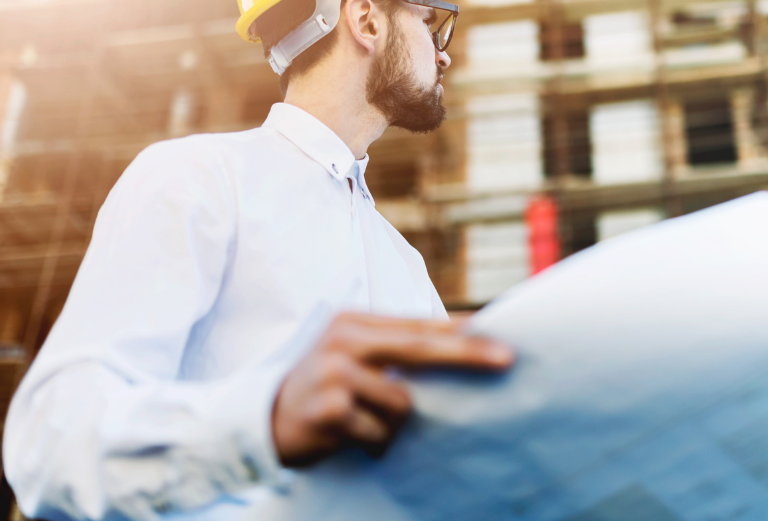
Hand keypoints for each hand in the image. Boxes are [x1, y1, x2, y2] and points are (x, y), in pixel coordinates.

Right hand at [271, 312, 513, 465]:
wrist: (260, 423)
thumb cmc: (323, 391)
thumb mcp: (355, 359)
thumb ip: (398, 351)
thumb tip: (464, 343)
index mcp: (355, 323)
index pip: (420, 325)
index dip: (463, 332)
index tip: (504, 338)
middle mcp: (345, 341)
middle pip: (421, 348)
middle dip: (467, 355)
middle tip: (507, 360)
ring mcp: (335, 373)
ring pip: (403, 403)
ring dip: (395, 425)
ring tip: (366, 425)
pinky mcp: (329, 409)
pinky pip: (379, 433)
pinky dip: (374, 443)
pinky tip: (350, 439)